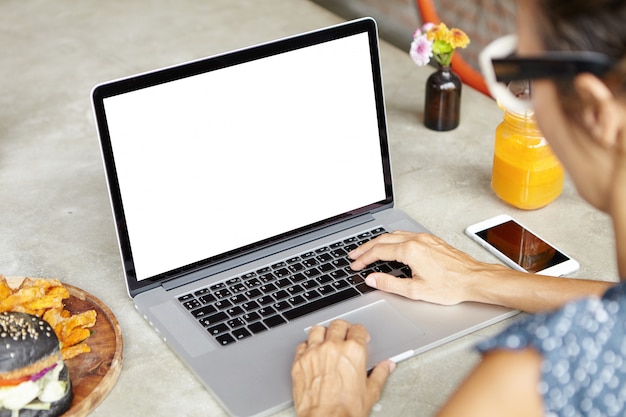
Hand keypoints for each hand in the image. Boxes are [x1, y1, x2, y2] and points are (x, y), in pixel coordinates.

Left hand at [291, 319, 394, 416]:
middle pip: (337, 325)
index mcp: (353, 351)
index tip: (360, 336)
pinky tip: (312, 352)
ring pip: (317, 330)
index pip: (358, 329)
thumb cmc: (346, 410)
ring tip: (327, 340)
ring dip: (324, 333)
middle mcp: (332, 347)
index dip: (360, 332)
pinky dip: (308, 346)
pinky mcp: (299, 362)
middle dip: (343, 328)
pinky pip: (302, 345)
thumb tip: (386, 366)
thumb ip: (380, 374)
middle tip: (345, 335)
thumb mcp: (370, 392)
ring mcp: (314, 353)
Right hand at [349, 231, 503, 304]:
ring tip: (367, 250)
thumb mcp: (415, 291)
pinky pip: (405, 235)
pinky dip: (391, 239)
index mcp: (410, 251)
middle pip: (383, 239)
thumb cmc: (450, 286)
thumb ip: (390, 284)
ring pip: (394, 235)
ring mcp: (424, 238)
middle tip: (354, 255)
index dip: (364, 259)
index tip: (355, 265)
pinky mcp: (431, 240)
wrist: (474, 279)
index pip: (378, 252)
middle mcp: (416, 240)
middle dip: (365, 248)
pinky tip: (390, 246)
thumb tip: (372, 279)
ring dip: (377, 242)